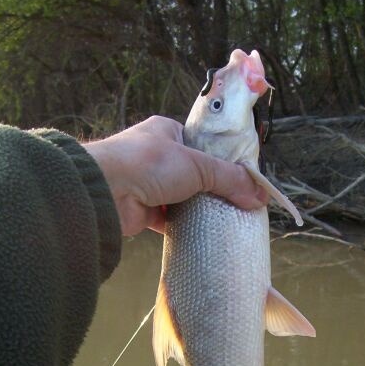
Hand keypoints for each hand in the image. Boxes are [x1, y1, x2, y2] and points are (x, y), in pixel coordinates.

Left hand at [83, 116, 267, 235]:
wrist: (104, 191)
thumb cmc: (148, 163)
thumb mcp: (196, 165)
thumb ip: (229, 179)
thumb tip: (260, 196)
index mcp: (168, 132)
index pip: (204, 144)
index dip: (225, 160)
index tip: (245, 177)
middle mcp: (158, 156)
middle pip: (197, 174)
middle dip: (216, 188)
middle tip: (241, 203)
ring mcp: (150, 185)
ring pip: (185, 198)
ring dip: (202, 208)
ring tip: (229, 220)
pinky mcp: (145, 211)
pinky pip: (172, 220)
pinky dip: (187, 227)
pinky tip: (206, 234)